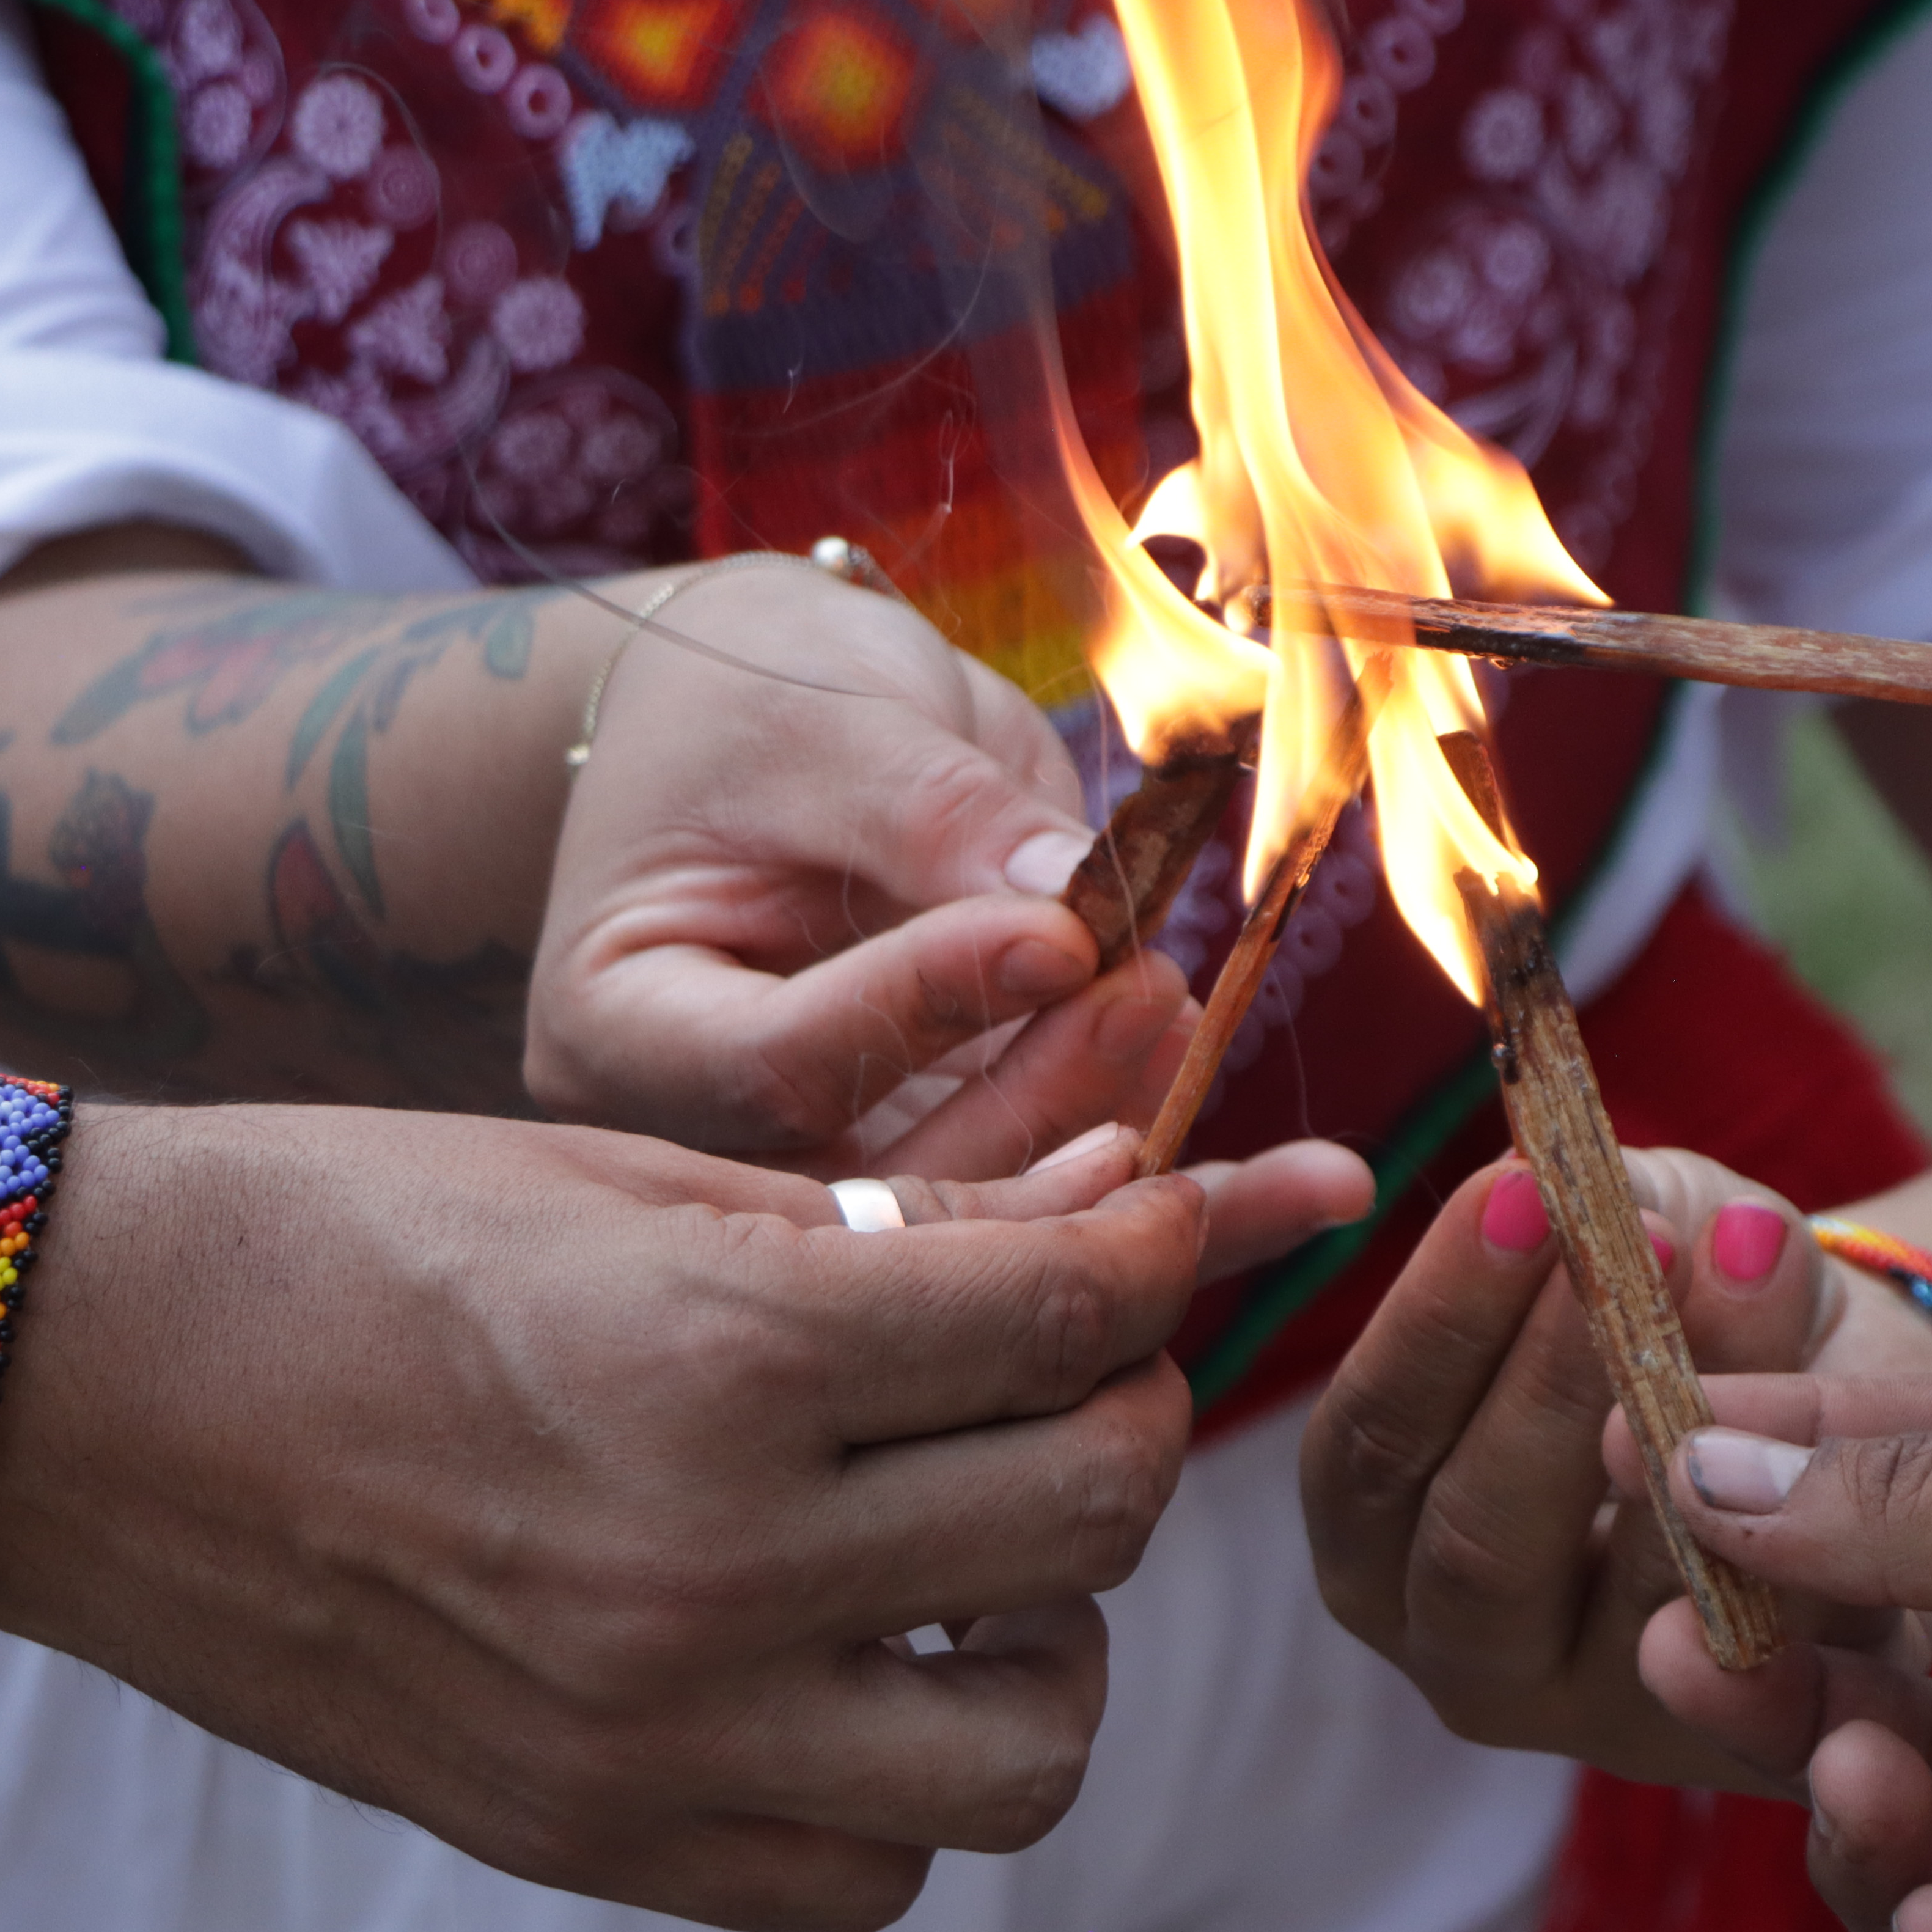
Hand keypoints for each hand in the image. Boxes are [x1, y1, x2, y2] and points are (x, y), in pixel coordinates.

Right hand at [0, 1109, 1225, 1931]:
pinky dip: (908, 1781)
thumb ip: (894, 1231)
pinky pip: (868, 1871)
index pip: (1070, 1320)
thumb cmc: (350, 1229)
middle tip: (1070, 1382)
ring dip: (1051, 1641)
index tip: (1168, 1235)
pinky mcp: (589, 1839)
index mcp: (722, 1355)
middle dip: (1123, 1425)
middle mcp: (710, 1565)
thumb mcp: (633, 1180)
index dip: (1160, 1259)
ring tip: (978, 1562)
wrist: (78, 1385)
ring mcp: (653, 1732)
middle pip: (1094, 1520)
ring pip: (1030, 1750)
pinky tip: (857, 1670)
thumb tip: (1124, 1228)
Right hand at [529, 559, 1191, 1171]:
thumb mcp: (830, 726)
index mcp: (618, 1032)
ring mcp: (820, 1181)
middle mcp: (703, 1151)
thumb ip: (938, 819)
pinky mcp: (936, 1168)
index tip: (1056, 935)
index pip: (780, 1063)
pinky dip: (1185, 1193)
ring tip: (1243, 1082)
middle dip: (1047, 1102)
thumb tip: (1075, 906)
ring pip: (992, 1230)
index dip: (925, 1003)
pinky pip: (1060, 1201)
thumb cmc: (755, 701)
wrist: (764, 725)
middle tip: (1157, 992)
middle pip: (888, 1182)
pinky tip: (1313, 1191)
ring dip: (1139, 1167)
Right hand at [1302, 1152, 1931, 1788]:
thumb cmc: (1688, 1320)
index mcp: (1382, 1533)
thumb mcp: (1631, 1234)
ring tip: (1753, 1260)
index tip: (1518, 1191)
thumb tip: (1621, 1195)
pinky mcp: (1746, 1747)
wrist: (1845, 1419)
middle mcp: (1463, 1646)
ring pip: (1631, 1593)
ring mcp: (1604, 1714)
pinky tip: (1851, 1405)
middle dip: (1555, 1378)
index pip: (1367, 1446)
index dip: (1436, 1320)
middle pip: (1477, 1541)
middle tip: (1640, 1239)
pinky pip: (1775, 1644)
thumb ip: (1608, 1210)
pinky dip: (1812, 1514)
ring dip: (1696, 1427)